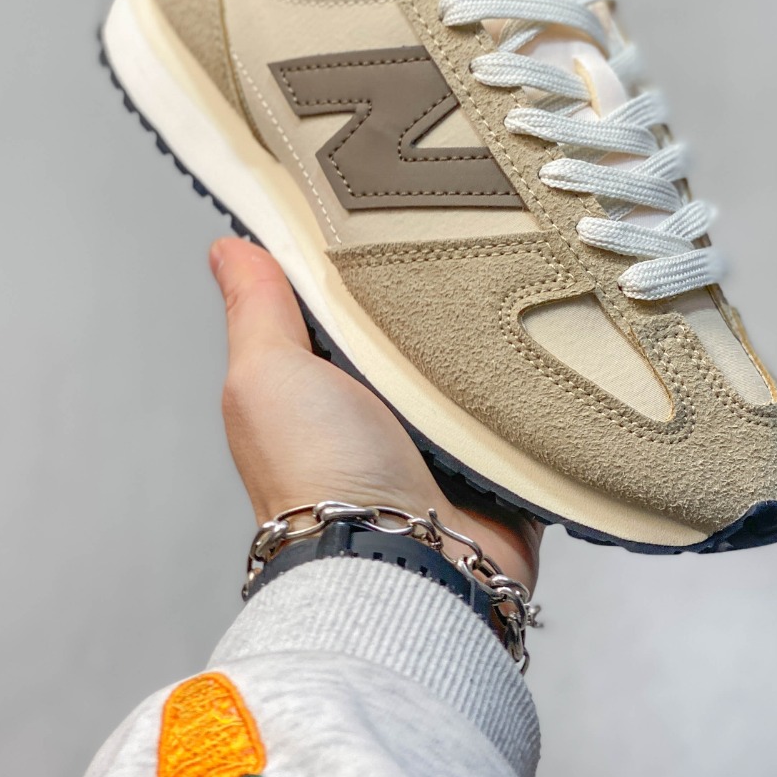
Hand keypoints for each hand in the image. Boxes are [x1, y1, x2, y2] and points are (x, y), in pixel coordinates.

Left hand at [210, 237, 542, 594]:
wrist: (401, 566)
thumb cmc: (318, 478)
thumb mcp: (268, 373)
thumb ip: (256, 308)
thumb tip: (228, 248)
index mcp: (321, 389)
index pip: (346, 307)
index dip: (364, 264)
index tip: (390, 210)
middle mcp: (380, 418)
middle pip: (418, 334)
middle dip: (442, 301)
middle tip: (470, 245)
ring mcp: (443, 446)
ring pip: (478, 370)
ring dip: (495, 346)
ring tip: (517, 291)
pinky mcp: (501, 470)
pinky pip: (530, 414)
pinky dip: (538, 394)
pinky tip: (548, 355)